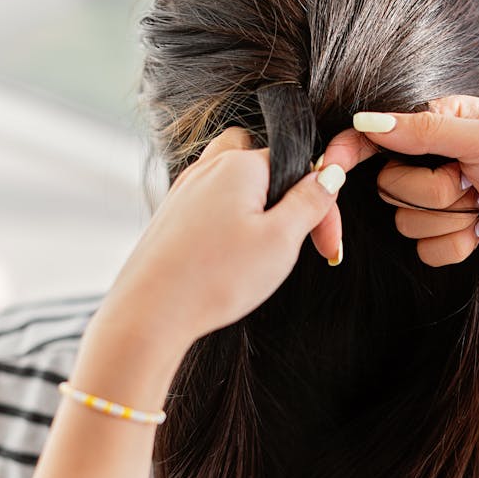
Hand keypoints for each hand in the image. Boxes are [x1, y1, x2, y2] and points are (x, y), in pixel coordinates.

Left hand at [92, 129, 344, 362]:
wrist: (149, 313)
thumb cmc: (215, 278)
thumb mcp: (281, 240)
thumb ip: (309, 201)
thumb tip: (329, 173)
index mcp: (239, 164)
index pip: (296, 166)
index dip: (319, 205)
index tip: (326, 243)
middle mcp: (208, 168)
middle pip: (265, 168)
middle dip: (288, 201)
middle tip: (296, 243)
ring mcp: (185, 190)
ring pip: (237, 187)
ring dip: (258, 213)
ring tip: (263, 253)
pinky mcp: (171, 216)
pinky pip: (212, 206)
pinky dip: (230, 225)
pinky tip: (230, 259)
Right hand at [322, 97, 478, 277]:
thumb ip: (424, 130)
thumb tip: (367, 121)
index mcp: (442, 123)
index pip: (380, 134)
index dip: (350, 151)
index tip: (330, 167)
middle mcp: (436, 162)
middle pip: (386, 183)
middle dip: (427, 192)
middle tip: (470, 184)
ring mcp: (441, 204)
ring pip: (403, 221)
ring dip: (447, 221)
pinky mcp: (449, 240)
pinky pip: (423, 251)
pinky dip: (457, 247)